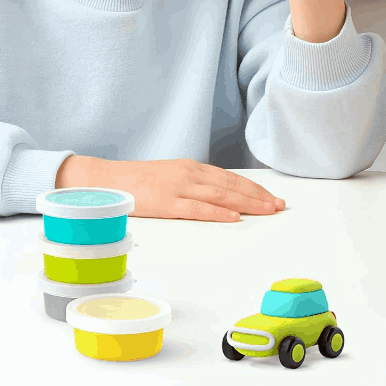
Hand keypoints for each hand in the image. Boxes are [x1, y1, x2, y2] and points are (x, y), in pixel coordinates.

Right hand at [55, 155, 284, 221]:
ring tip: (267, 210)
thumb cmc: (139, 182)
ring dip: (247, 204)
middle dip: (258, 196)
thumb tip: (221, 198)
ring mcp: (179, 187)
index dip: (254, 188)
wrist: (106, 180)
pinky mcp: (166, 202)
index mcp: (193, 167)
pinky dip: (217, 213)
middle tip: (279, 205)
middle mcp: (190, 174)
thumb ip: (195, 185)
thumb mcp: (172, 177)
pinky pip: (197, 208)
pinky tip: (234, 217)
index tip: (272, 197)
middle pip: (232, 186)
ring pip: (221, 196)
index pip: (231, 178)